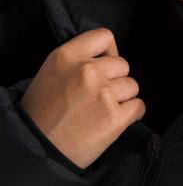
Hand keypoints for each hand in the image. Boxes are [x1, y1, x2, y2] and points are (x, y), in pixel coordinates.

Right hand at [19, 27, 145, 168]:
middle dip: (116, 80)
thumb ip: (76, 61)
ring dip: (123, 98)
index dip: (109, 52)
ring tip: (105, 110)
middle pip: (123, 65)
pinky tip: (116, 120)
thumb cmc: (41, 114)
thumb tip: (103, 60)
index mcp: (68, 56)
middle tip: (101, 95)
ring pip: (132, 86)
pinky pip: (139, 106)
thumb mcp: (50, 73)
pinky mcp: (115, 118)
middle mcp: (88, 71)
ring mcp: (104, 94)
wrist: (39, 148)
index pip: (104, 37)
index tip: (106, 65)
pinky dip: (132, 114)